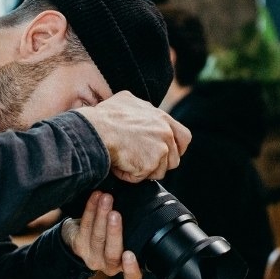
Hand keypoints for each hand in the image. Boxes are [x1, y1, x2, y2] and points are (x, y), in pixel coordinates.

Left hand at [61, 190, 141, 278]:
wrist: (83, 235)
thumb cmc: (113, 234)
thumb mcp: (129, 237)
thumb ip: (137, 232)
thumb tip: (153, 206)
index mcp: (125, 266)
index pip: (131, 276)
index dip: (131, 268)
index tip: (129, 254)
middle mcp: (109, 265)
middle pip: (111, 253)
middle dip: (114, 232)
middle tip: (115, 214)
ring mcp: (92, 257)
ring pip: (97, 237)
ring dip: (101, 215)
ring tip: (106, 198)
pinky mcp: (78, 246)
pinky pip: (85, 226)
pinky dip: (90, 208)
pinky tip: (96, 196)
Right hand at [76, 91, 191, 182]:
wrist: (96, 130)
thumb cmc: (104, 116)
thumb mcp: (126, 101)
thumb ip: (140, 109)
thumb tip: (136, 111)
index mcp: (162, 117)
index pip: (184, 137)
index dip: (176, 149)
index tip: (165, 153)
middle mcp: (165, 132)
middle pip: (174, 159)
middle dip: (160, 164)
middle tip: (142, 162)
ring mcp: (160, 148)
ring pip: (159, 171)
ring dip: (144, 171)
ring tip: (126, 160)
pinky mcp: (151, 163)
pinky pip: (143, 178)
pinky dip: (130, 175)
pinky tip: (120, 164)